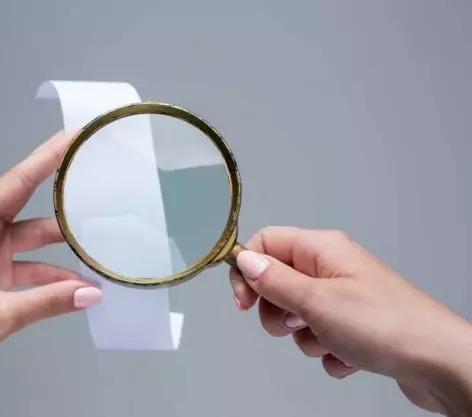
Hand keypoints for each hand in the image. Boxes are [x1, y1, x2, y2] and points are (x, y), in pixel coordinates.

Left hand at [0, 131, 100, 415]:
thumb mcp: (0, 313)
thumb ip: (49, 300)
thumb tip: (91, 293)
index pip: (18, 183)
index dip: (48, 157)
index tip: (73, 138)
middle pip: (32, 205)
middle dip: (64, 195)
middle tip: (96, 177)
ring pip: (38, 238)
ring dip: (66, 246)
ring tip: (100, 243)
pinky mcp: (0, 272)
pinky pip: (36, 265)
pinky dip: (57, 274)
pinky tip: (81, 283)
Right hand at [230, 226, 471, 415]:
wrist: (437, 363)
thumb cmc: (387, 325)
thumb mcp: (316, 301)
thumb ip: (274, 281)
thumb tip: (245, 260)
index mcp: (322, 249)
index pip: (266, 242)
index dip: (247, 269)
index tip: (244, 301)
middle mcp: (332, 268)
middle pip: (277, 282)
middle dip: (278, 311)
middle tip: (295, 323)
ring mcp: (343, 297)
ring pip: (296, 315)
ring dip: (305, 337)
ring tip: (331, 340)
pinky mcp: (353, 325)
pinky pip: (319, 337)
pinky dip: (328, 351)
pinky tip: (350, 354)